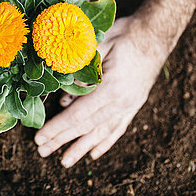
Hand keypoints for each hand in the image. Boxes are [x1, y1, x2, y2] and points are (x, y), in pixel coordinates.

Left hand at [34, 16, 168, 166]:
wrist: (156, 33)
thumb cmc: (125, 34)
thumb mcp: (99, 44)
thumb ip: (80, 68)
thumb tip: (63, 93)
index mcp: (112, 88)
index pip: (78, 115)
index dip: (57, 128)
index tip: (40, 138)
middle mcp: (122, 103)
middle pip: (87, 127)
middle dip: (62, 140)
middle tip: (42, 152)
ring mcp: (130, 106)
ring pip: (102, 132)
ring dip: (81, 148)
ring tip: (65, 162)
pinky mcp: (134, 105)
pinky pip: (118, 128)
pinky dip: (104, 142)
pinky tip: (93, 153)